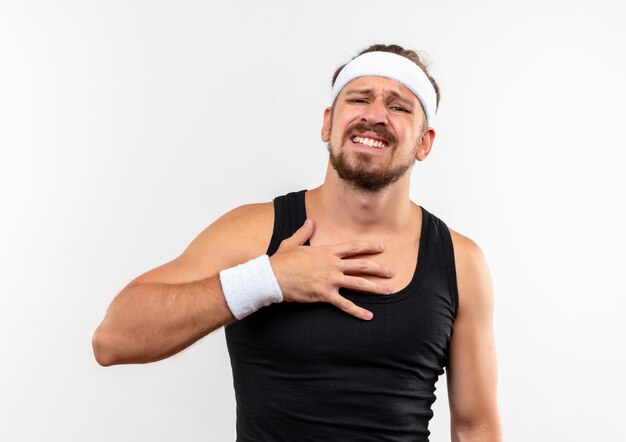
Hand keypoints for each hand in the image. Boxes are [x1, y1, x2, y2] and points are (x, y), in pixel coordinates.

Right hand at [269, 219, 392, 319]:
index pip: (353, 247)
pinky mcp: (324, 295)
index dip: (368, 246)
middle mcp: (331, 265)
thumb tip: (310, 221)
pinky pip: (344, 304)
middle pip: (361, 265)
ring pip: (358, 283)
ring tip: (389, 290)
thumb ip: (304, 232)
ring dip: (375, 287)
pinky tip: (368, 316)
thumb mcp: (293, 242)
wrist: (272, 276)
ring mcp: (329, 280)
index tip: (381, 247)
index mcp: (326, 251)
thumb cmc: (281, 260)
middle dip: (378, 268)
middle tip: (391, 271)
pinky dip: (357, 311)